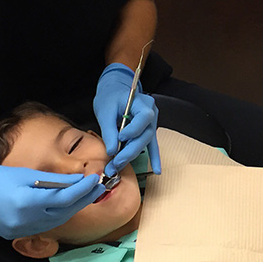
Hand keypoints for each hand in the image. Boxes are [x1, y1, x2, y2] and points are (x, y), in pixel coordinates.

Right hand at [0, 153, 103, 238]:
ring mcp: (21, 231)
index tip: (96, 178)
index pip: (66, 197)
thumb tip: (77, 181)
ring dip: (73, 209)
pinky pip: (44, 227)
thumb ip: (51, 181)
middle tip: (98, 186)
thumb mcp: (22, 174)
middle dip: (83, 199)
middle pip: (65, 212)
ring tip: (85, 195)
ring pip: (57, 222)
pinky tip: (64, 206)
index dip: (84, 188)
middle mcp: (26, 221)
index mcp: (27, 202)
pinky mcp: (16, 235)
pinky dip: (57, 216)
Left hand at [94, 63, 160, 177]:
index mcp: (142, 103)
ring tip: (118, 166)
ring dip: (132, 155)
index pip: (144, 117)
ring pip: (146, 142)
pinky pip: (152, 145)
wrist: (114, 91)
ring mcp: (151, 123)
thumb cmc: (110, 97)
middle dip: (130, 150)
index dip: (134, 130)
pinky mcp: (148, 131)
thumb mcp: (105, 111)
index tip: (120, 137)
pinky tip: (157, 170)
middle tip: (115, 163)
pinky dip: (153, 158)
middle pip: (145, 135)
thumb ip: (109, 130)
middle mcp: (151, 113)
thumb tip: (112, 151)